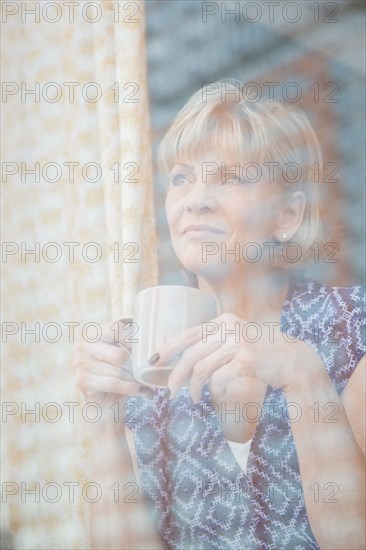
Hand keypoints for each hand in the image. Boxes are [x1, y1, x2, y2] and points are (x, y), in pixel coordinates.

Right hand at [74, 318, 143, 408]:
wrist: (103, 402)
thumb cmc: (116, 373)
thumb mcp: (123, 353)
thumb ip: (131, 344)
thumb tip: (154, 348)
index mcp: (93, 332)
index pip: (117, 330)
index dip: (134, 342)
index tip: (146, 352)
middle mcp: (83, 346)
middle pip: (119, 355)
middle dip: (136, 366)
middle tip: (149, 372)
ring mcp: (81, 364)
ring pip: (118, 371)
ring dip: (135, 379)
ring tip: (146, 382)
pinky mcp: (83, 381)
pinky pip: (114, 383)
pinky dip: (131, 388)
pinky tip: (142, 391)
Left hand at [151, 313, 298, 402]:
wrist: (292, 360)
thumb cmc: (260, 353)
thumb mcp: (236, 339)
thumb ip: (215, 343)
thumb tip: (184, 361)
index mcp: (224, 321)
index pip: (189, 334)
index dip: (168, 348)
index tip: (153, 360)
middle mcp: (229, 328)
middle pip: (191, 354)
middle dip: (176, 375)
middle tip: (170, 391)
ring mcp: (238, 343)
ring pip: (202, 369)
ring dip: (193, 388)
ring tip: (193, 398)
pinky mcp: (247, 360)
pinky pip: (219, 379)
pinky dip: (214, 390)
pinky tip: (215, 395)